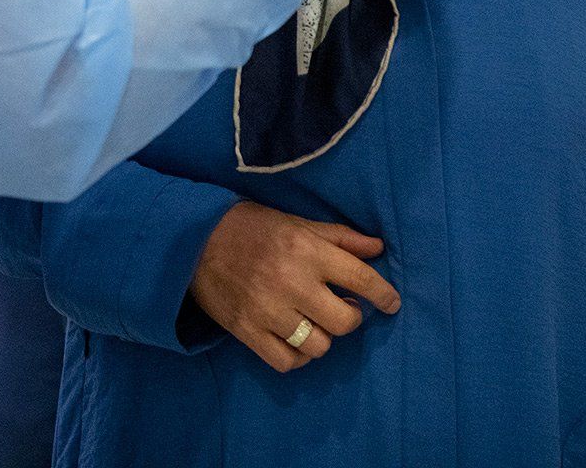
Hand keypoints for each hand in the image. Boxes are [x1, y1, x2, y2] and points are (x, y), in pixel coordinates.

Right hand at [187, 200, 398, 373]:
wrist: (194, 238)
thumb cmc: (253, 227)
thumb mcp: (297, 223)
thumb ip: (339, 237)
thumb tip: (378, 249)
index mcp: (306, 250)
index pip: (360, 279)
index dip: (383, 295)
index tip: (391, 303)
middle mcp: (292, 283)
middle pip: (344, 322)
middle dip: (351, 317)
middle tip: (342, 307)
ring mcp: (268, 311)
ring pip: (319, 346)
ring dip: (324, 336)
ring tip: (315, 322)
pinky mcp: (247, 331)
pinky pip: (287, 362)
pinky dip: (299, 356)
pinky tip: (297, 341)